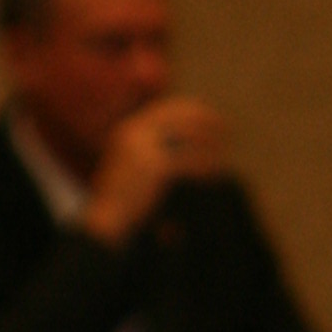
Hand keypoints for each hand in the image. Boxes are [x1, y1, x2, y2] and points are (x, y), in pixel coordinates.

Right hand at [83, 96, 228, 243]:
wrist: (105, 221)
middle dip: (205, 119)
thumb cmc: (121, 202)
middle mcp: (134, 131)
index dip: (191, 111)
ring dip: (209, 142)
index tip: (211, 117)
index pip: (165, 109)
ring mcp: (144, 147)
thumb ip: (153, 153)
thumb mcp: (133, 169)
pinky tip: (215, 172)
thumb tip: (184, 149)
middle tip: (226, 128)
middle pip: (178, 115)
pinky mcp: (154, 166)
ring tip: (223, 152)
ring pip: (187, 136)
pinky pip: (188, 160)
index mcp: (128, 129)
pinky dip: (205, 165)